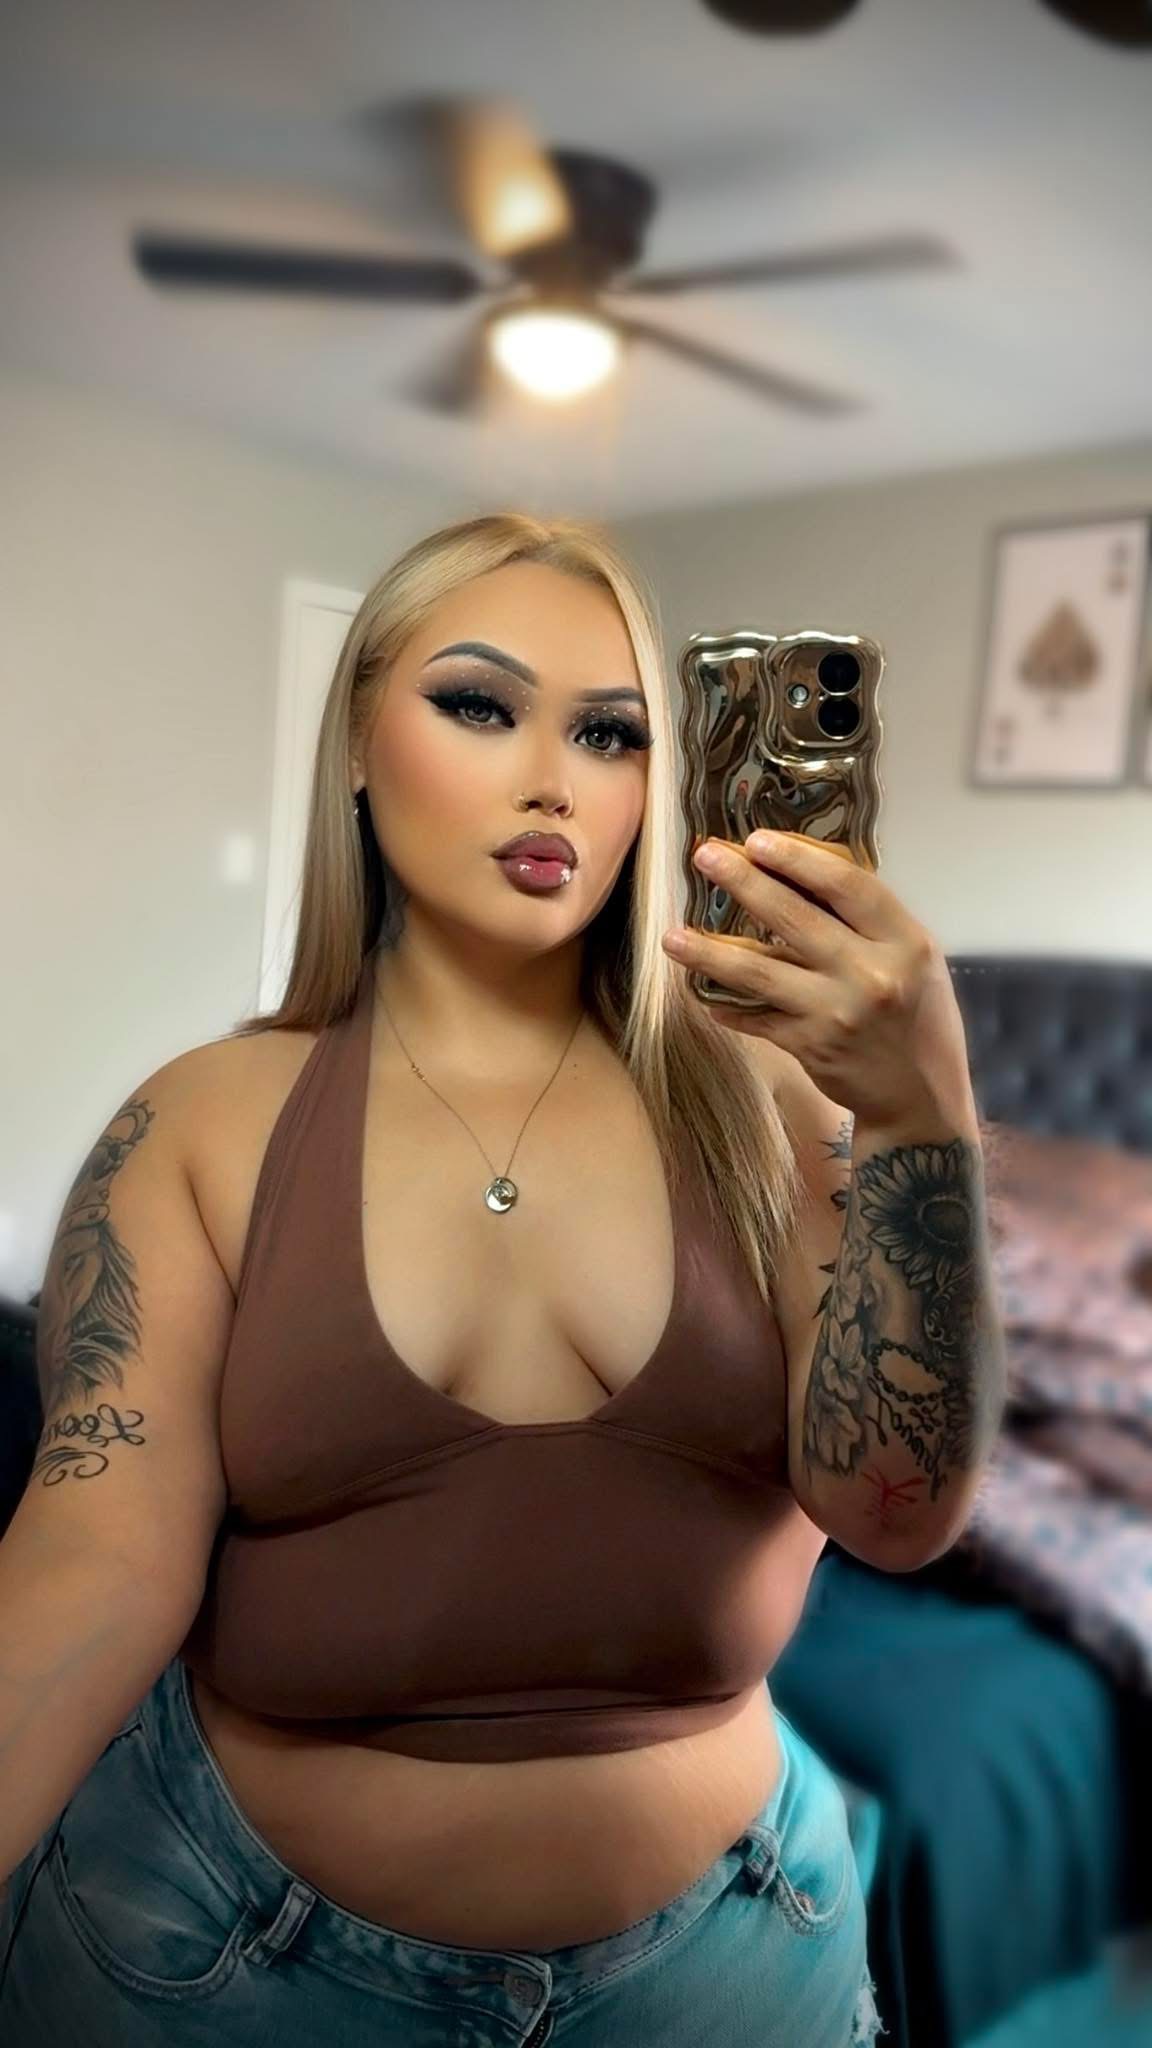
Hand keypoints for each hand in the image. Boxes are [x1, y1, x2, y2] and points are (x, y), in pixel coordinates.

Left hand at [663, 830, 976, 1127]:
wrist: (920, 1098)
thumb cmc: (918, 1017)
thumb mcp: (914, 959)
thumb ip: (868, 921)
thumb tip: (799, 871)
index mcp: (905, 942)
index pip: (849, 885)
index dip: (799, 858)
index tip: (758, 840)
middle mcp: (872, 975)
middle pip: (795, 917)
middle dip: (744, 882)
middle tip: (705, 856)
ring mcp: (836, 1013)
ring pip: (759, 972)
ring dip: (709, 951)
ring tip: (672, 935)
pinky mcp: (809, 1045)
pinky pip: (754, 1016)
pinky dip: (724, 1002)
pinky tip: (698, 989)